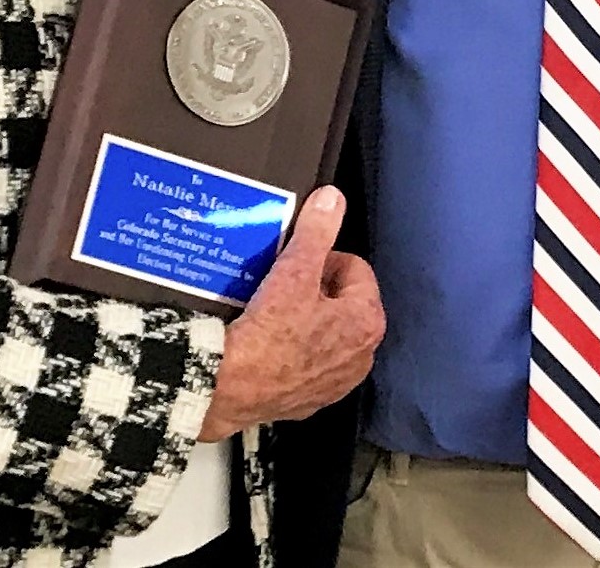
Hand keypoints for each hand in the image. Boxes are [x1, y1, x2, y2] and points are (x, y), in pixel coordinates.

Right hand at [197, 187, 383, 439]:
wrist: (231, 388)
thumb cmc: (270, 331)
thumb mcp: (294, 271)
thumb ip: (316, 231)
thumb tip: (332, 197)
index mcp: (368, 321)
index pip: (354, 268)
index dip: (323, 258)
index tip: (296, 263)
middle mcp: (363, 356)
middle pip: (342, 302)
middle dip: (316, 290)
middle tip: (283, 286)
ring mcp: (337, 383)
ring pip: (326, 333)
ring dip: (307, 320)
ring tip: (274, 312)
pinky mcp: (311, 401)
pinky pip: (308, 363)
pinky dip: (294, 351)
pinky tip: (269, 343)